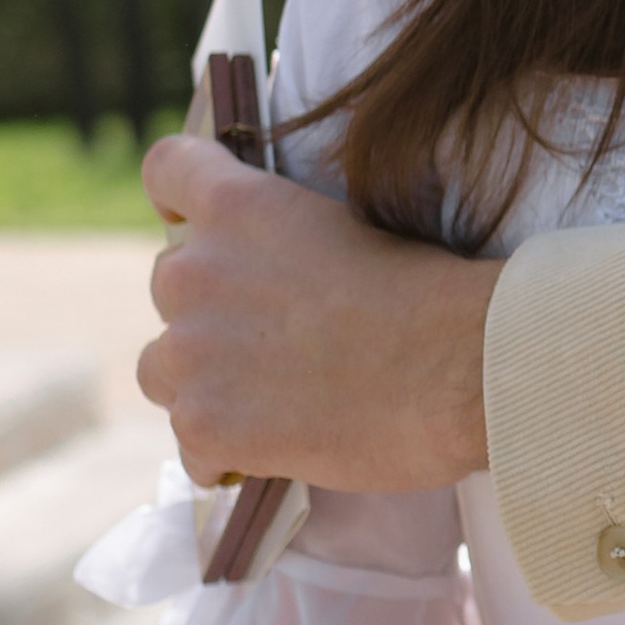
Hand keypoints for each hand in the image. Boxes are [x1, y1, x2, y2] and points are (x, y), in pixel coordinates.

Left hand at [139, 135, 494, 488]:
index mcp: (240, 205)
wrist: (461, 366)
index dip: (178, 201)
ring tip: (277, 404)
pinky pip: (193, 447)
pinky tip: (285, 448)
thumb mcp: (352, 229)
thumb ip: (289, 241)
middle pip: (169, 285)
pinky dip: (230, 453)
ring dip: (207, 385)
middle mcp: (196, 270)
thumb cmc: (431, 298)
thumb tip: (278, 280)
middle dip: (210, 312)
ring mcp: (191, 350)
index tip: (198, 225)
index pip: (166, 171)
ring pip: (163, 370)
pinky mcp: (204, 422)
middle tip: (278, 343)